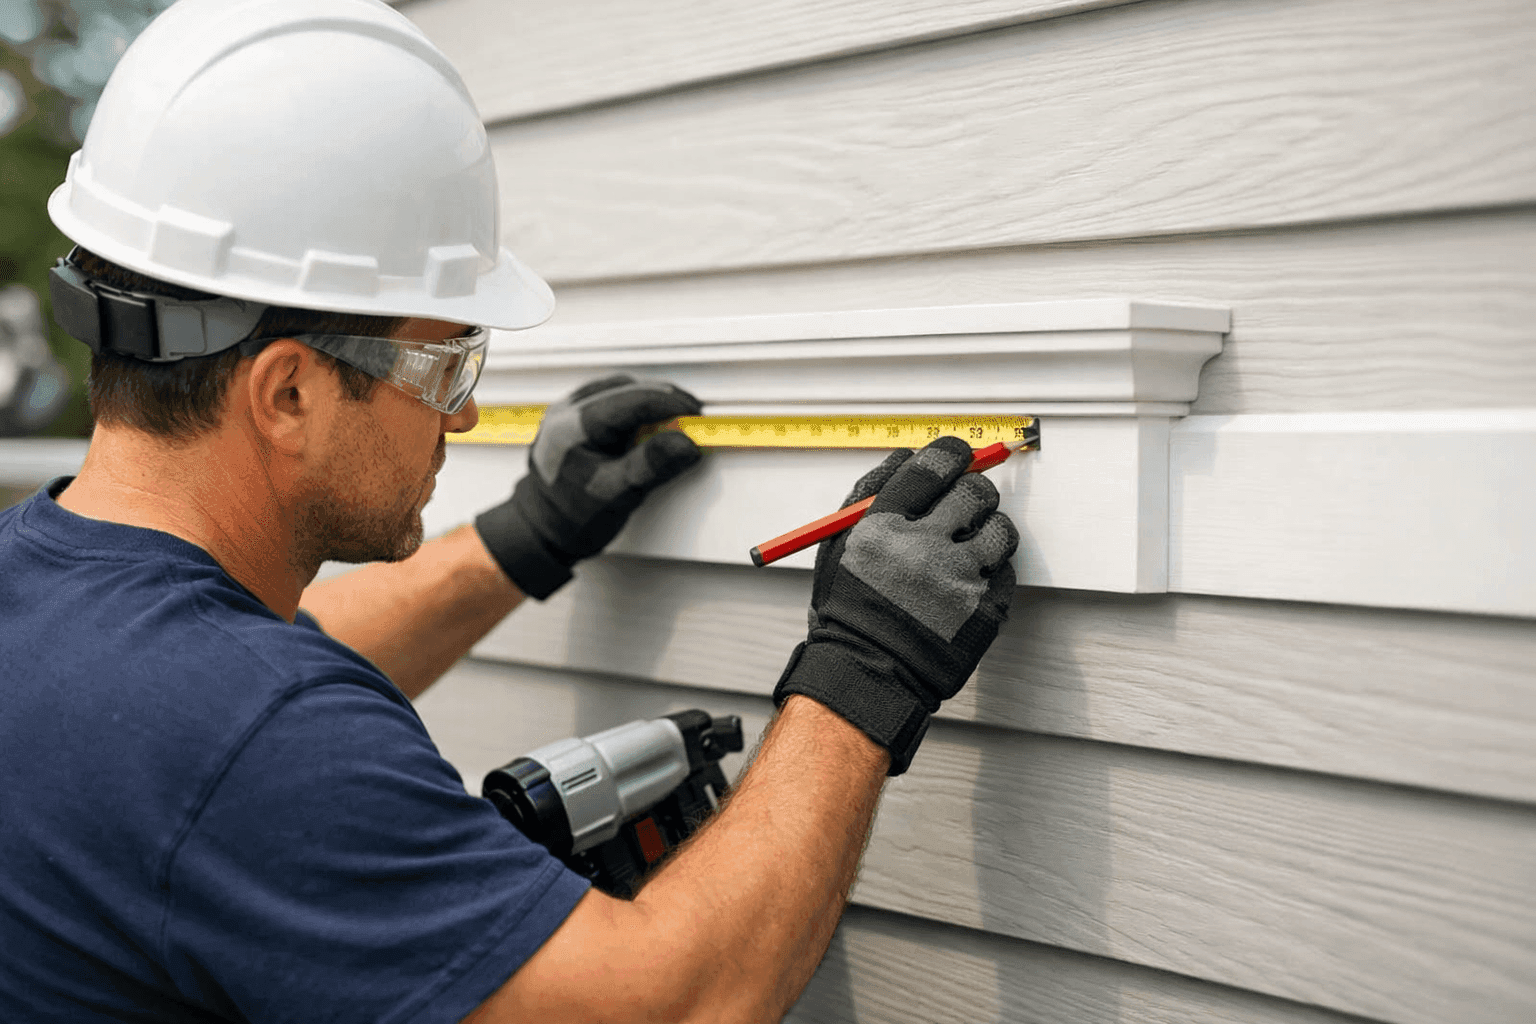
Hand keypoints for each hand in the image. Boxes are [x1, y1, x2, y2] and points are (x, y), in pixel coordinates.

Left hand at [475, 375, 702, 598]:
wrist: (543, 530)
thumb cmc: (571, 518)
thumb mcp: (617, 495)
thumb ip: (651, 466)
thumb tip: (685, 444)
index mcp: (572, 427)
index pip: (632, 400)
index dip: (670, 405)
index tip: (695, 417)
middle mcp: (566, 412)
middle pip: (627, 390)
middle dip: (664, 402)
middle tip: (692, 421)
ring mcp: (568, 412)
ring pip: (620, 392)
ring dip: (651, 404)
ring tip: (675, 425)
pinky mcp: (575, 420)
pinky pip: (612, 402)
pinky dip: (637, 410)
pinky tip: (651, 427)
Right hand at [772, 435, 1017, 773]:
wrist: (868, 674)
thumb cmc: (849, 610)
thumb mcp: (838, 546)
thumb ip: (869, 496)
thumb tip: (907, 458)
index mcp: (883, 528)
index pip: (933, 467)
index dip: (952, 454)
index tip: (957, 456)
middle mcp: (924, 550)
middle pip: (974, 492)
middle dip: (972, 492)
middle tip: (964, 505)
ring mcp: (960, 581)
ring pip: (1000, 529)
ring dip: (987, 530)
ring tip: (966, 548)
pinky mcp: (985, 610)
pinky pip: (1006, 570)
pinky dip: (991, 570)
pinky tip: (967, 580)